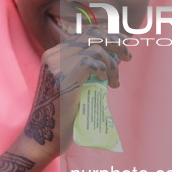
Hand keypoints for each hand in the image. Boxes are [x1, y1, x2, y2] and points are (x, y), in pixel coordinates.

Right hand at [21, 28, 130, 159]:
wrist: (43, 136)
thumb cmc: (60, 114)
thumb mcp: (71, 85)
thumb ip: (83, 70)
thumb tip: (112, 57)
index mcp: (52, 55)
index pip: (84, 35)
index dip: (107, 37)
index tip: (122, 47)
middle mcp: (53, 56)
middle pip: (91, 36)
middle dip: (115, 42)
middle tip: (128, 56)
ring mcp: (57, 66)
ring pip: (96, 49)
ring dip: (112, 64)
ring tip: (115, 82)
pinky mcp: (64, 78)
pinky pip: (92, 62)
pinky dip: (104, 70)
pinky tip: (106, 82)